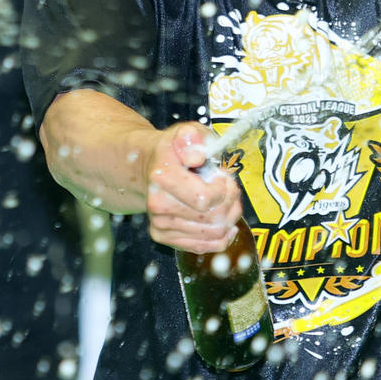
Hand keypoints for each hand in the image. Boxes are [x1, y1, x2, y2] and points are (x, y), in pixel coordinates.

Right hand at [143, 122, 242, 254]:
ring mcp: (159, 223)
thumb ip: (193, 137)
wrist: (149, 166)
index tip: (223, 177)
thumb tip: (196, 157)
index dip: (224, 189)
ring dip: (229, 218)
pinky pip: (202, 247)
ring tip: (227, 202)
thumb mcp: (187, 132)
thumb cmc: (174, 150)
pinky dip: (221, 237)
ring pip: (212, 234)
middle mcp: (157, 204)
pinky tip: (224, 222)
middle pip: (213, 218)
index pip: (206, 198)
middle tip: (230, 189)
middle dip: (231, 203)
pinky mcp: (162, 237)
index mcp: (163, 177)